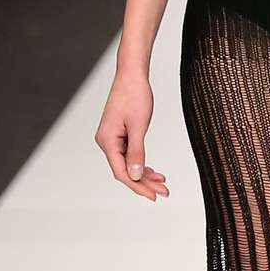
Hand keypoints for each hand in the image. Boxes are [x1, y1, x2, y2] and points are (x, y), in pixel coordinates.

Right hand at [95, 69, 168, 200]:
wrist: (132, 75)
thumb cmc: (135, 96)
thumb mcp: (139, 126)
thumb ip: (136, 152)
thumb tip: (136, 175)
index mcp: (107, 141)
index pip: (121, 172)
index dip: (138, 186)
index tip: (153, 196)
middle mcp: (106, 141)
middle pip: (125, 170)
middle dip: (144, 182)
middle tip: (163, 192)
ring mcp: (112, 138)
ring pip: (128, 163)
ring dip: (145, 174)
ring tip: (162, 183)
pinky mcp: (119, 133)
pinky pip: (129, 154)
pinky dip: (142, 162)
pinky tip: (154, 170)